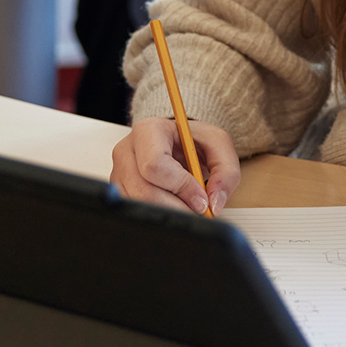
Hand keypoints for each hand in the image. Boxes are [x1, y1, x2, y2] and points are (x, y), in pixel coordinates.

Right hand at [110, 116, 239, 214]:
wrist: (179, 144)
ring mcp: (119, 172)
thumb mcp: (218, 146)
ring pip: (140, 205)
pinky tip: (172, 205)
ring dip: (169, 213)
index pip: (156, 165)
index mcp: (148, 131)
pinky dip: (158, 215)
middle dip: (178, 207)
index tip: (201, 199)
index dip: (181, 187)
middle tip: (198, 209)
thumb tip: (214, 202)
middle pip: (145, 191)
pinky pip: (136, 211)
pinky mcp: (119, 190)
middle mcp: (127, 151)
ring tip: (186, 204)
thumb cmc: (193, 141)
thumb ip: (226, 171)